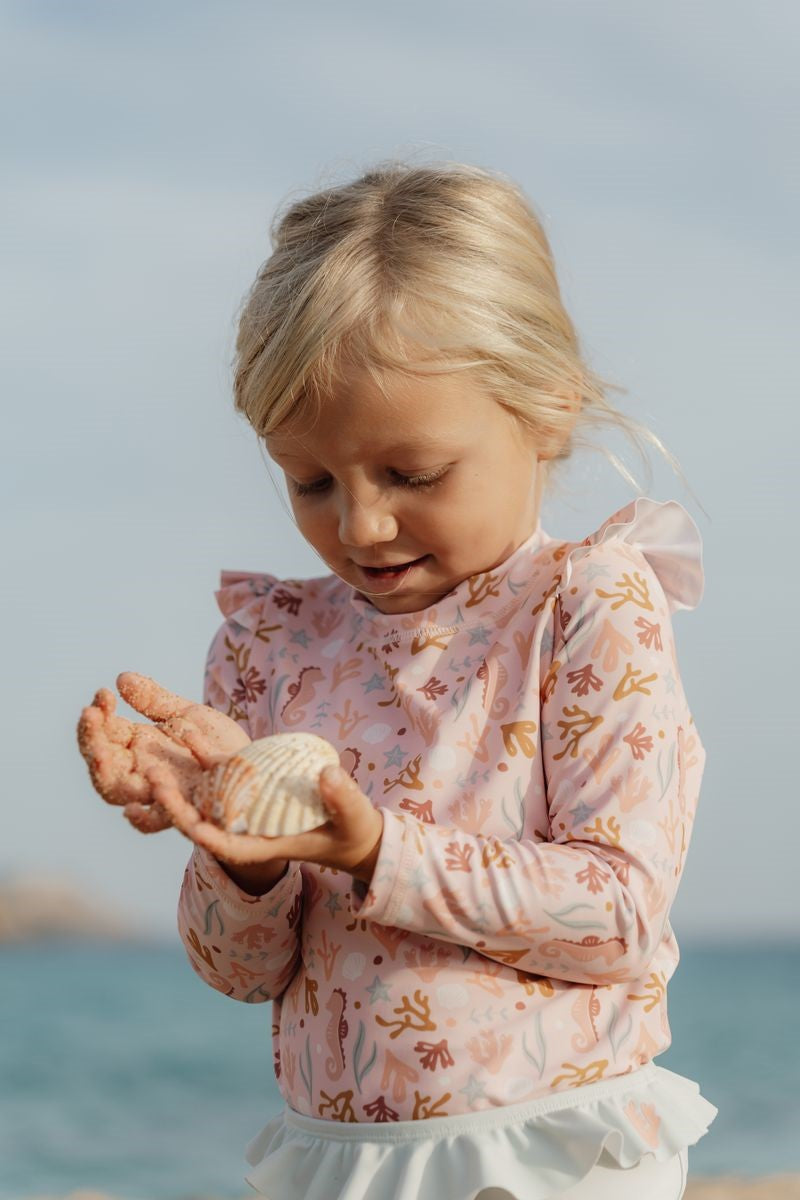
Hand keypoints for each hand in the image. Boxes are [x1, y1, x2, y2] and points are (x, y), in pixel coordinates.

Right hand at [77, 672, 250, 832]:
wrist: (257, 764)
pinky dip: (141, 819)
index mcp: (137, 745)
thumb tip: (121, 678)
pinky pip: (155, 823)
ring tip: (102, 753)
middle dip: (91, 741)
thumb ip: (155, 700)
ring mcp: (160, 791)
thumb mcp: (187, 714)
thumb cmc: (217, 742)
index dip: (96, 716)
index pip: (104, 733)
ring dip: (105, 773)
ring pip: (119, 792)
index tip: (102, 694)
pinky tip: (130, 811)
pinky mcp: (183, 809)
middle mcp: (141, 770)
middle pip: (102, 763)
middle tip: (91, 716)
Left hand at [148, 759, 383, 882]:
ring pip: (202, 794)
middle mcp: (245, 829)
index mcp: (265, 847)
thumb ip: (342, 798)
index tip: (191, 827)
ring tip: (153, 757)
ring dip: (177, 778)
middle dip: (176, 805)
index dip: (210, 838)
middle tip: (153, 782)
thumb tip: (327, 774)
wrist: (350, 823)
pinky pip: (219, 768)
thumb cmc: (354, 829)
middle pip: (203, 821)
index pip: (230, 848)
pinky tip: (185, 727)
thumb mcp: (353, 817)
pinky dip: (201, 752)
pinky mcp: (247, 785)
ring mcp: (242, 807)